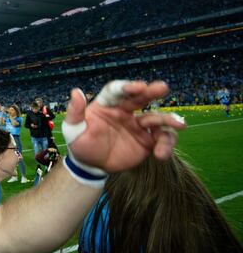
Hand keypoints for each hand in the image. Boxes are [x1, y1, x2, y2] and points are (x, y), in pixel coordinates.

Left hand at [65, 81, 185, 172]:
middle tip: (163, 87)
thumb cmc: (80, 143)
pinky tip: (161, 155)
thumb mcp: (72, 129)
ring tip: (180, 124)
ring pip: (157, 118)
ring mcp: (138, 125)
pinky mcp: (147, 141)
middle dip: (152, 92)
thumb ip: (75, 112)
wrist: (90, 165)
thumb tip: (75, 92)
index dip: (127, 88)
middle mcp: (125, 111)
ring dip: (168, 120)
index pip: (117, 91)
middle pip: (140, 98)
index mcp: (106, 104)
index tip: (139, 87)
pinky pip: (162, 139)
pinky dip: (166, 145)